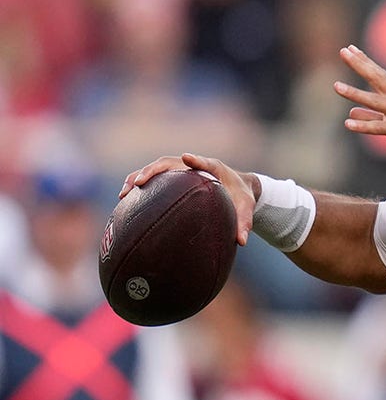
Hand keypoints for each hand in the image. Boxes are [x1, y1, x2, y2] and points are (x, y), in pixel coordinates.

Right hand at [118, 153, 258, 245]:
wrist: (238, 187)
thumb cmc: (241, 196)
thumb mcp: (246, 208)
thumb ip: (245, 222)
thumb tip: (241, 241)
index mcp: (214, 168)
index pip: (204, 161)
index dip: (196, 159)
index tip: (186, 158)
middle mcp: (193, 166)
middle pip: (169, 162)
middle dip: (153, 170)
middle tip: (139, 183)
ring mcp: (181, 170)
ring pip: (156, 169)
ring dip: (138, 177)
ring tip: (124, 194)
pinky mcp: (173, 178)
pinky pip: (154, 180)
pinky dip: (138, 186)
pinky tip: (125, 201)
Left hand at [335, 44, 385, 169]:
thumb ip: (373, 116)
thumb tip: (351, 112)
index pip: (380, 74)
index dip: (364, 61)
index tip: (349, 49)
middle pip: (377, 79)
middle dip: (360, 65)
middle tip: (343, 52)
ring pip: (375, 102)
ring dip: (355, 94)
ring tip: (337, 87)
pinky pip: (380, 128)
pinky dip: (364, 126)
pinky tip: (348, 124)